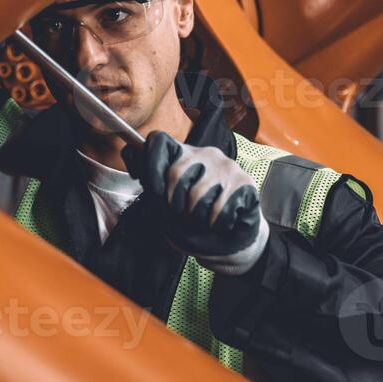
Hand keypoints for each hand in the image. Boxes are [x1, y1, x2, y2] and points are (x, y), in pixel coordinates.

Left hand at [122, 131, 269, 275]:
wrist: (229, 240)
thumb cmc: (193, 221)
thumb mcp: (165, 208)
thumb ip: (151, 188)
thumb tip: (137, 168)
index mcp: (181, 155)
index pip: (158, 141)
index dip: (149, 166)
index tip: (152, 191)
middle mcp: (204, 154)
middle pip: (175, 173)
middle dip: (173, 204)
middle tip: (182, 214)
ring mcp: (226, 166)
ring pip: (197, 194)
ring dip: (195, 217)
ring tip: (201, 220)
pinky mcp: (244, 182)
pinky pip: (219, 208)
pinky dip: (214, 224)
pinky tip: (218, 223)